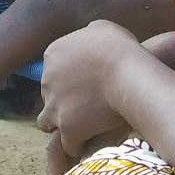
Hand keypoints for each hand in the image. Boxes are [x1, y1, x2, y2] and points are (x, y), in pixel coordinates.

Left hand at [36, 20, 136, 157]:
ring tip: (80, 130)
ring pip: (47, 122)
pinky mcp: (67, 127)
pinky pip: (66, 143)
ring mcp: (54, 105)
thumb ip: (87, 35)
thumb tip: (89, 38)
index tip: (85, 86)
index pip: (52, 71)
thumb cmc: (120, 49)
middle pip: (48, 96)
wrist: (128, 73)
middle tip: (86, 107)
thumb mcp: (102, 29)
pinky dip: (76, 145)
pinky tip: (89, 144)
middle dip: (63, 102)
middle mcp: (47, 79)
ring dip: (61, 125)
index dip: (68, 80)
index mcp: (53, 54)